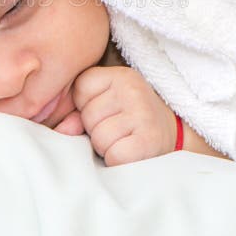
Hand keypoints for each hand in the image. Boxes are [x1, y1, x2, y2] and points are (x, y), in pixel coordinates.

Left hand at [54, 66, 177, 165]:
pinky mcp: (150, 139)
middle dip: (96, 129)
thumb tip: (61, 130)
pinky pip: (114, 155)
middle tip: (119, 129)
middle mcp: (132, 89)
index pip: (79, 89)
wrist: (174, 135)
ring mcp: (143, 113)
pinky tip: (131, 152)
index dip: (86, 107)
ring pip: (99, 138)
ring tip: (125, 140)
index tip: (107, 111)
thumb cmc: (130, 119)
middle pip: (88, 116)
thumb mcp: (106, 105)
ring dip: (108, 147)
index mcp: (119, 75)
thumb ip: (77, 112)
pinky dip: (118, 160)